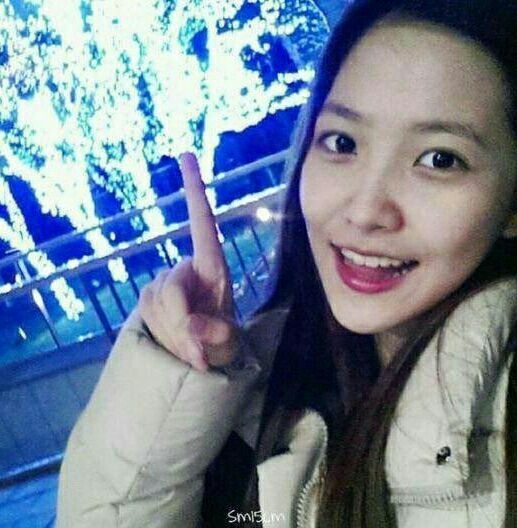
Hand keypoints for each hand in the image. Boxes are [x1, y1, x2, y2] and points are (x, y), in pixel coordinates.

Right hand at [138, 152, 237, 371]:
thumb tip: (195, 328)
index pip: (202, 222)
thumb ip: (216, 336)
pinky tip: (174, 341)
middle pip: (172, 285)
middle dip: (180, 320)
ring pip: (157, 299)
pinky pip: (146, 309)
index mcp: (214, 265)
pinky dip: (162, 330)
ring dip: (173, 329)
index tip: (187, 154)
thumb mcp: (228, 344)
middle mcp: (189, 267)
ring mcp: (166, 281)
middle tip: (196, 350)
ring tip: (191, 347)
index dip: (194, 189)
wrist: (203, 355)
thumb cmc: (223, 341)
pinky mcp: (150, 296)